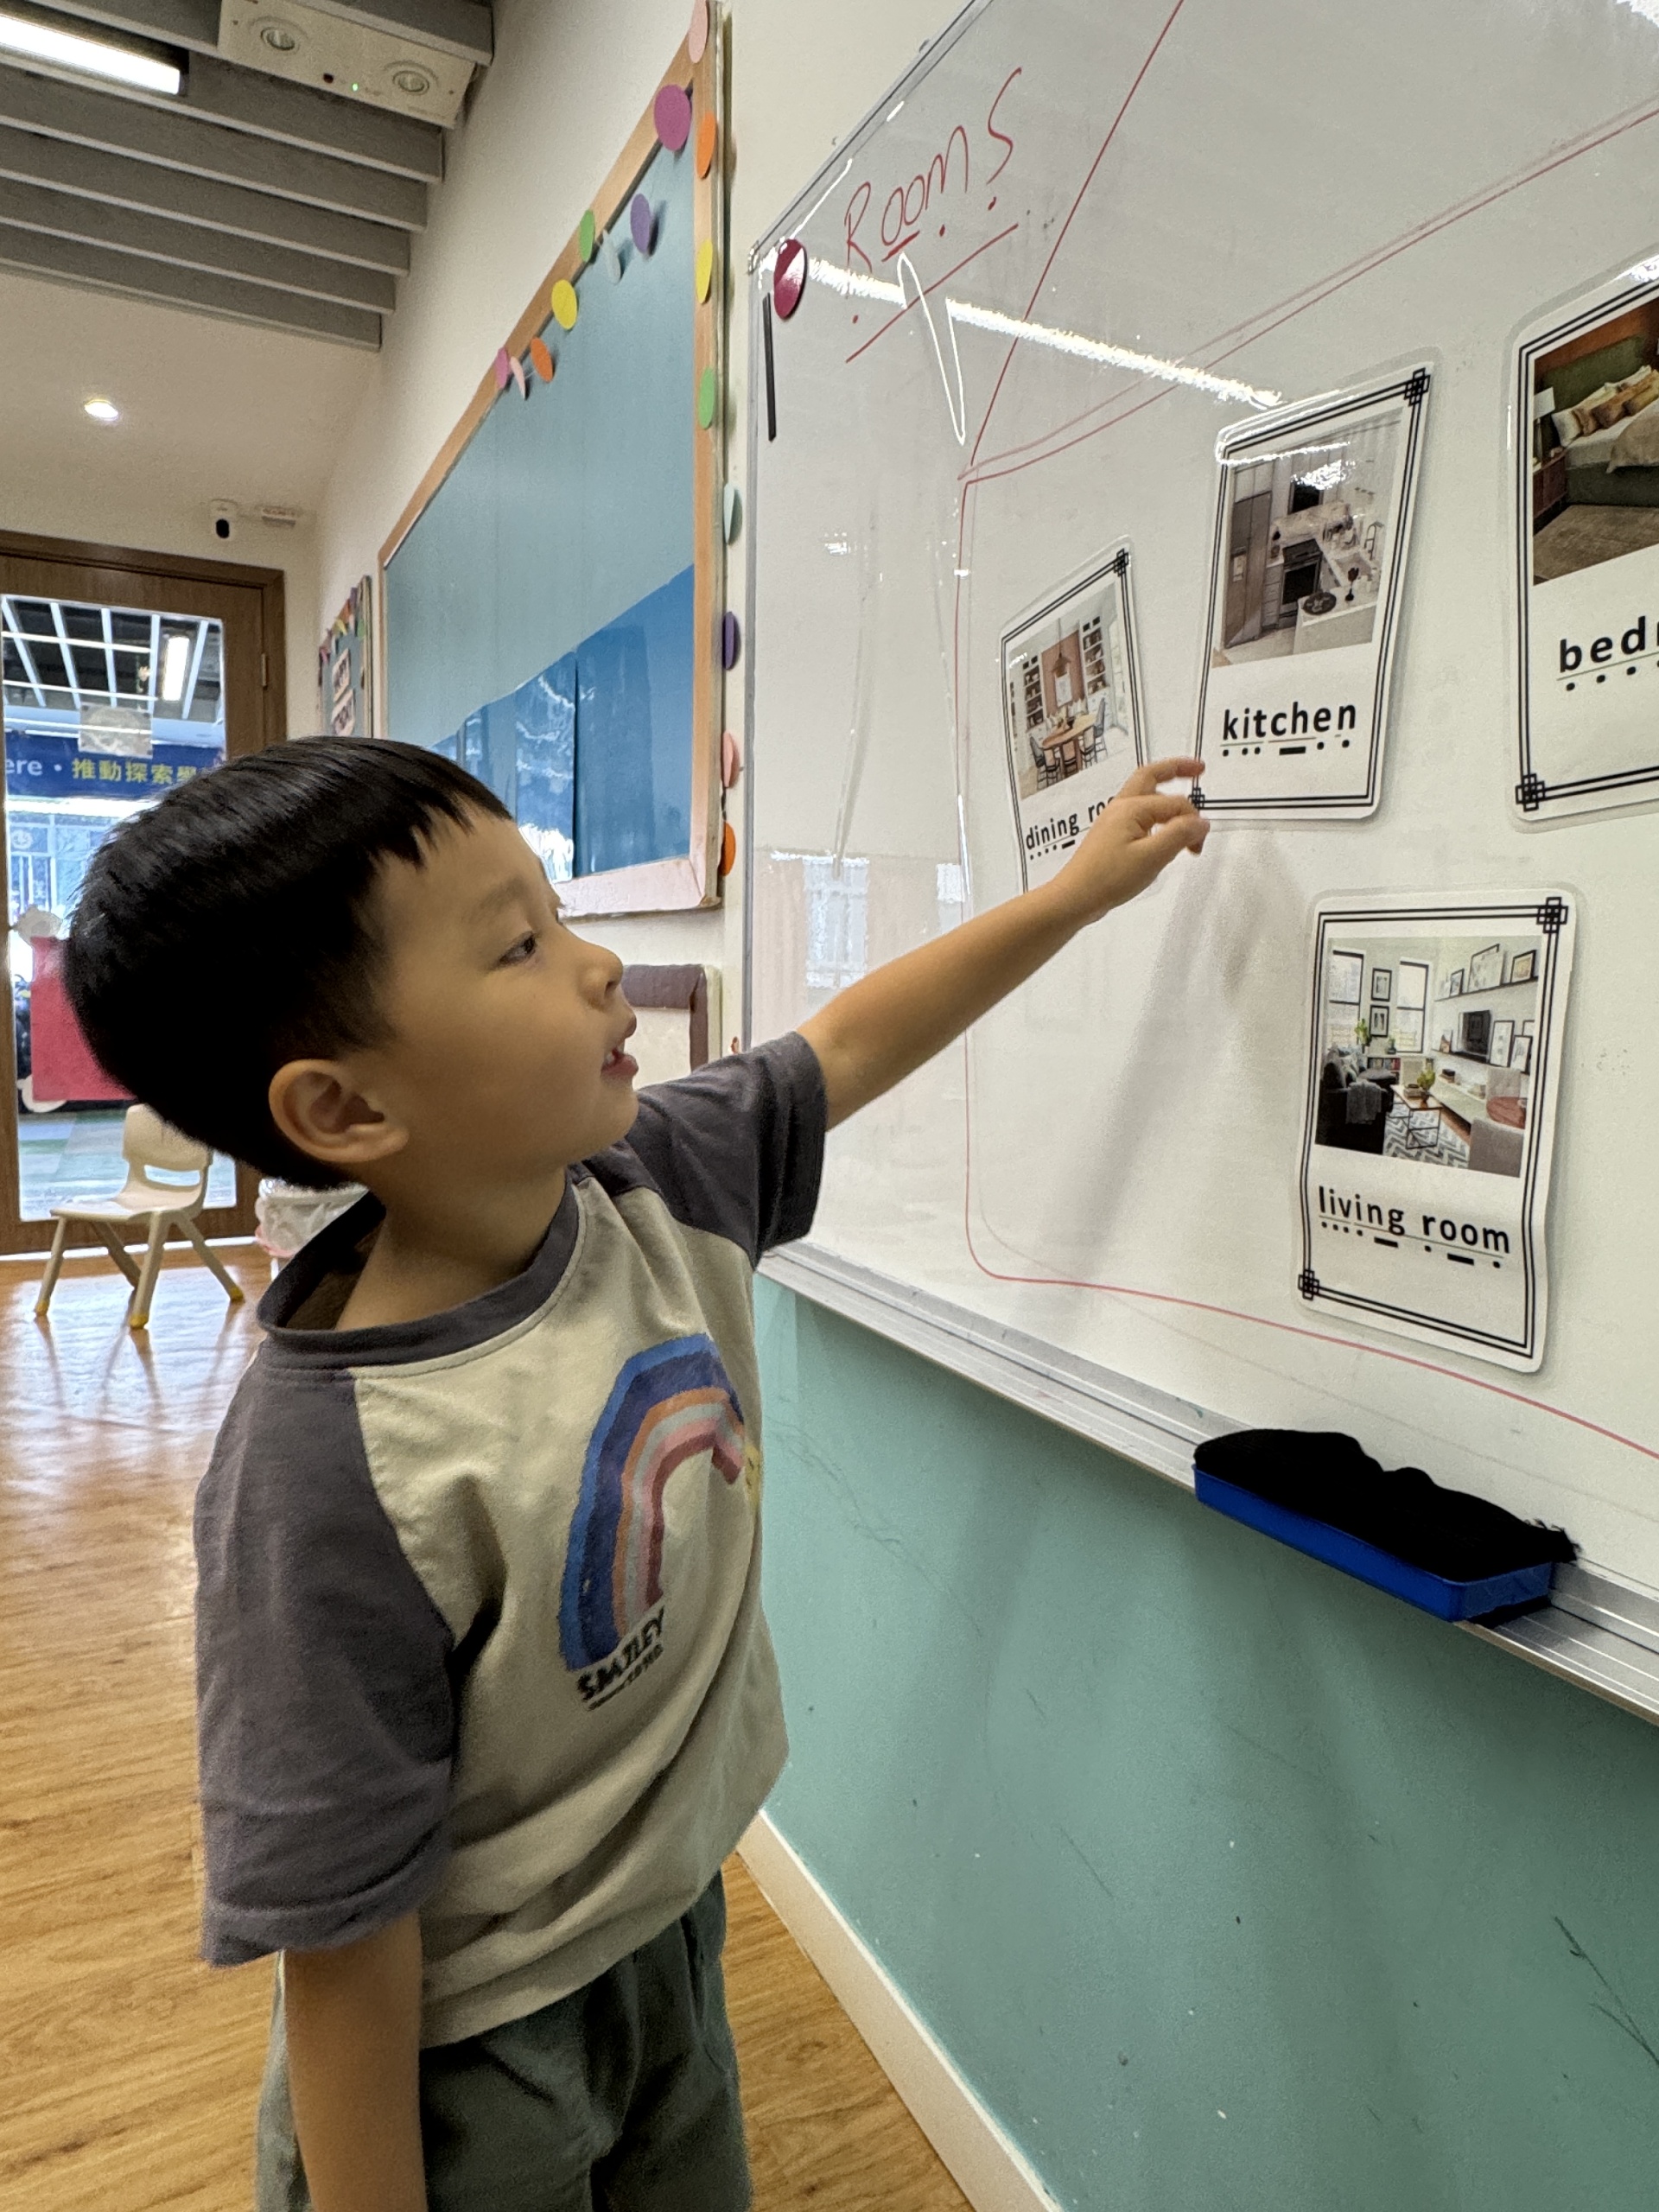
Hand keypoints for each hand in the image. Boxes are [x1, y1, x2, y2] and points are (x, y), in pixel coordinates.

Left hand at [1048, 756, 1208, 926]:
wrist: (1075, 897)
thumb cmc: (1108, 878)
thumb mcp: (1152, 857)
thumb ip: (1180, 835)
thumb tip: (1201, 822)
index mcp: (1132, 808)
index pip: (1175, 804)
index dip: (1193, 821)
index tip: (1199, 844)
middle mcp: (1121, 808)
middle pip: (1151, 777)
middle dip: (1176, 770)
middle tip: (1198, 769)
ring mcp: (1114, 821)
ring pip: (1145, 796)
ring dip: (1166, 796)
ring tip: (1184, 805)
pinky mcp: (1111, 836)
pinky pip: (1138, 816)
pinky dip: (1156, 816)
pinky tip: (1162, 830)